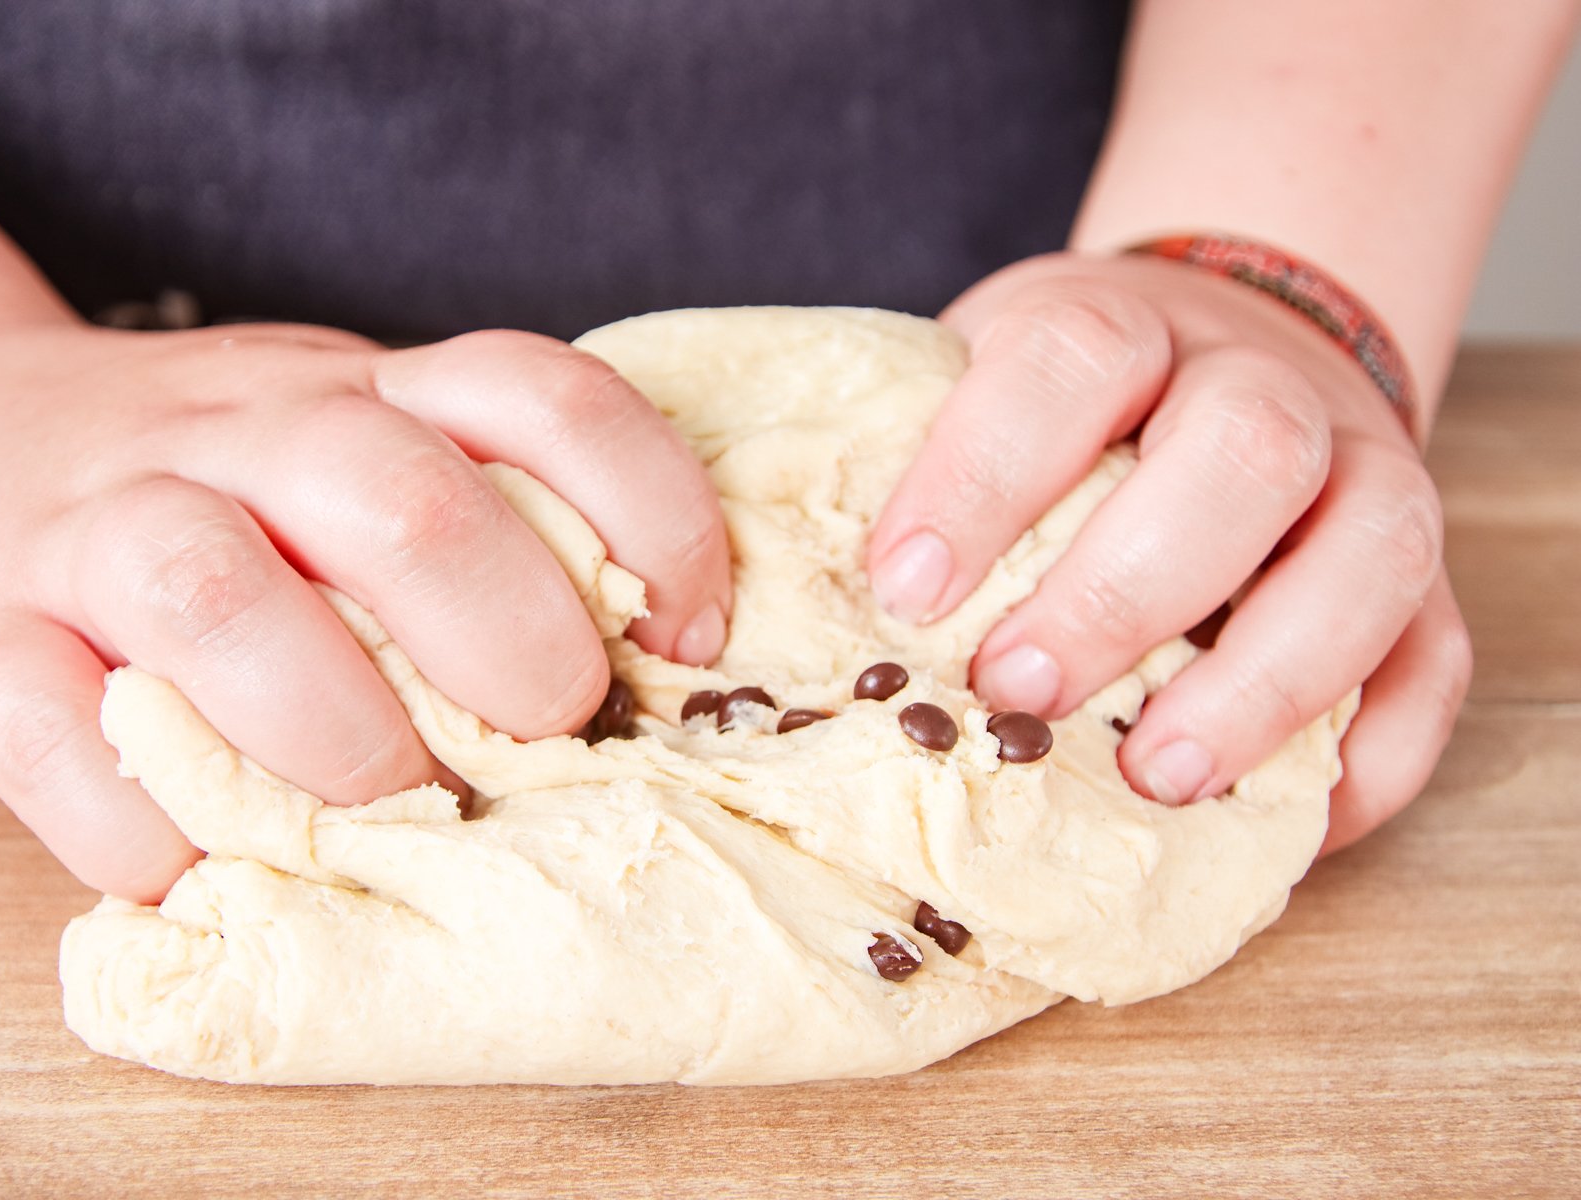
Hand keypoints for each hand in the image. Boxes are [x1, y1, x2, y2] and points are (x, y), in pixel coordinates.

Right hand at [0, 320, 728, 899]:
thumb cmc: (207, 491)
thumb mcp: (342, 452)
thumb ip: (470, 521)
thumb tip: (655, 669)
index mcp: (358, 395)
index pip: (538, 396)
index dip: (651, 511)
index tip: (689, 638)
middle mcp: (237, 436)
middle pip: (399, 497)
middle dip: (511, 638)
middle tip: (548, 734)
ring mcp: (97, 529)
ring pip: (218, 596)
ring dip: (339, 728)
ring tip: (393, 801)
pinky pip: (57, 736)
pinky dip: (151, 827)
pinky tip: (214, 862)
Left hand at [866, 252, 1470, 852]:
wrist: (1226, 346)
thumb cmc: (1068, 408)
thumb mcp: (982, 384)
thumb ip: (924, 470)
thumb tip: (787, 616)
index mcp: (1131, 325)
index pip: (1070, 357)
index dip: (984, 472)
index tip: (904, 587)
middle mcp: (1265, 386)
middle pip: (1238, 454)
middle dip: (1122, 586)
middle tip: (1017, 689)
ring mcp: (1365, 473)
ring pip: (1366, 554)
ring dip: (1264, 677)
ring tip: (1158, 775)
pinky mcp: (1423, 577)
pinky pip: (1433, 662)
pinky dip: (1374, 751)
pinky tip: (1285, 820)